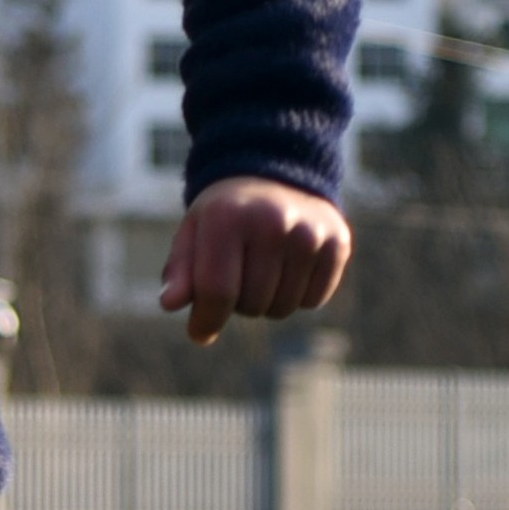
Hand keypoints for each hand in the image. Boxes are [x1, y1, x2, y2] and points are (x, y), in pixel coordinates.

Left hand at [158, 178, 352, 344]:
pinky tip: (288, 268)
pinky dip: (296, 296)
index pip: (217, 291)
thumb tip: (170, 304)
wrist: (275, 176)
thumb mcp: (193, 234)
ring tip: (261, 270)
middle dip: (236, 304)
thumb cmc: (224, 216)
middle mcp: (273, 221)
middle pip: (251, 304)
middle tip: (236, 276)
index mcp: (228, 217)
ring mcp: (310, 232)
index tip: (199, 333)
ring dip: (266, 302)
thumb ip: (180, 270)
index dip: (206, 320)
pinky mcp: (338, 243)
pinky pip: (312, 300)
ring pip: (282, 307)